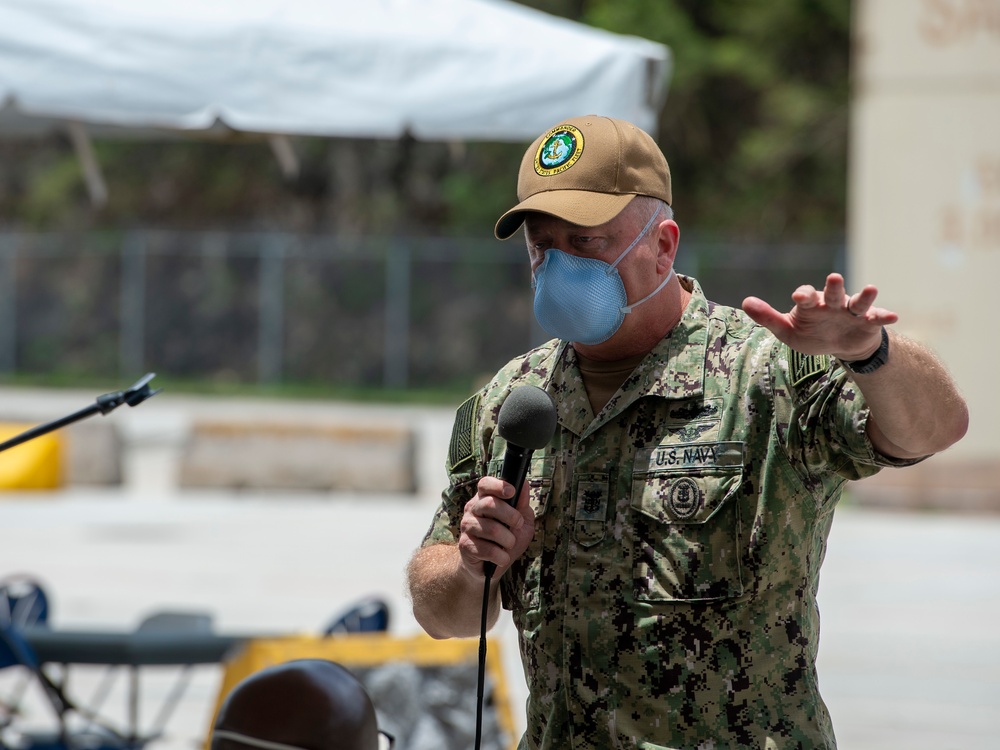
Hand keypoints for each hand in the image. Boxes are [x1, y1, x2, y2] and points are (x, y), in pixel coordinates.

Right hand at [458, 476, 534, 577]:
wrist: (490, 567)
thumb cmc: (506, 540)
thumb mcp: (522, 521)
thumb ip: (522, 504)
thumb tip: (524, 484)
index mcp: (484, 499)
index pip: (485, 484)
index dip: (498, 485)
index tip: (511, 491)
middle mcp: (472, 509)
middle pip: (489, 504)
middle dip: (511, 516)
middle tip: (518, 525)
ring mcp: (467, 527)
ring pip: (490, 529)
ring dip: (508, 539)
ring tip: (509, 544)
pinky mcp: (465, 545)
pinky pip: (487, 549)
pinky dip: (501, 556)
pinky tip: (502, 558)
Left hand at [742, 272, 897, 360]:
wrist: (839, 345)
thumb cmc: (811, 333)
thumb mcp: (787, 330)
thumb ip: (767, 317)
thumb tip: (745, 302)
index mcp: (812, 304)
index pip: (807, 295)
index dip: (803, 295)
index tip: (798, 297)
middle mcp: (833, 303)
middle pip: (833, 293)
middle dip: (834, 286)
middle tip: (834, 278)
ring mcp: (851, 312)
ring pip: (857, 301)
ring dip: (863, 296)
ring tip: (870, 288)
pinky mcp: (867, 322)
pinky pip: (876, 317)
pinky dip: (883, 316)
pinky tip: (892, 316)